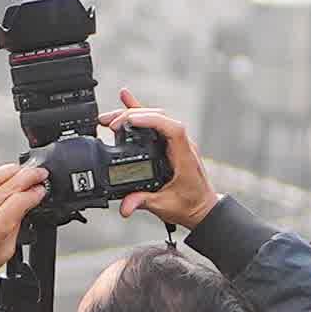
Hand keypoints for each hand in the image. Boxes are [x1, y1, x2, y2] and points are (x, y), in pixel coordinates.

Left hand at [0, 156, 47, 290]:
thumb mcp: (6, 251)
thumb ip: (17, 224)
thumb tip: (27, 203)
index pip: (19, 200)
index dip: (35, 192)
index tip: (42, 189)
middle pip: (8, 184)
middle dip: (28, 175)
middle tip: (40, 173)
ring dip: (12, 170)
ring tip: (25, 170)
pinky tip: (5, 177)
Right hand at [117, 93, 213, 225]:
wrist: (202, 209)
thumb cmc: (190, 206)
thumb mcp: (165, 206)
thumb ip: (143, 203)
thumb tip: (125, 206)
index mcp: (184, 157)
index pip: (172, 128)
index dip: (152, 120)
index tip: (131, 120)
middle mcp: (181, 145)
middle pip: (160, 118)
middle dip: (133, 115)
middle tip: (110, 122)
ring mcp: (176, 143)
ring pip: (156, 118)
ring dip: (133, 114)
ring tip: (109, 118)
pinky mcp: (169, 145)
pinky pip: (154, 124)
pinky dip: (140, 114)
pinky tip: (126, 102)